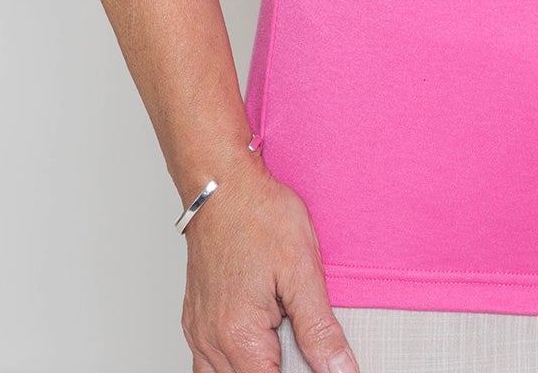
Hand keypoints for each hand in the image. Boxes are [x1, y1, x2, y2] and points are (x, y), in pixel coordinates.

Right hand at [180, 155, 360, 372]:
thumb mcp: (302, 270)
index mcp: (239, 336)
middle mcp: (211, 340)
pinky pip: (206, 362)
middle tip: (303, 349)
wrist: (222, 183)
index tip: (317, 365)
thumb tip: (342, 370)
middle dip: (279, 371)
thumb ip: (319, 329)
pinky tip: (254, 347)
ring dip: (253, 369)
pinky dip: (231, 363)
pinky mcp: (195, 318)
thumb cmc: (259, 215)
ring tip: (282, 350)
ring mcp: (198, 330)